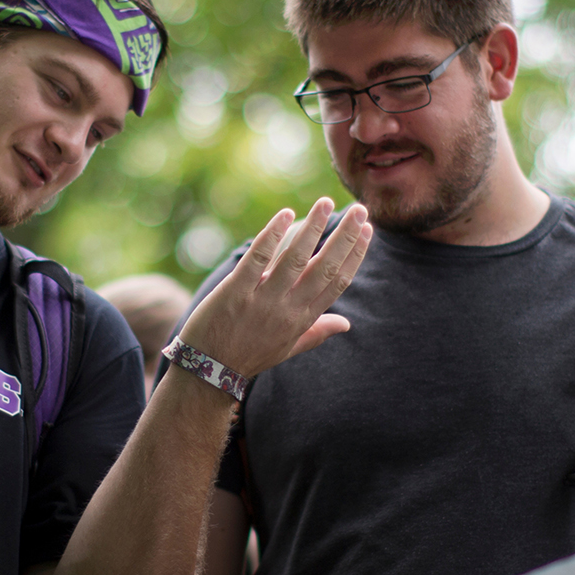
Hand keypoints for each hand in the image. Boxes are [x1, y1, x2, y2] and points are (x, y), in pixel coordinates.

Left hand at [176, 198, 371, 378]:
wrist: (208, 371)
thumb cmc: (249, 356)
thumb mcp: (288, 348)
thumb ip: (317, 331)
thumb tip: (347, 324)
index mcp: (303, 320)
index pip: (338, 283)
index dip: (355, 255)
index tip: (367, 231)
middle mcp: (287, 310)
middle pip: (324, 268)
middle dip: (345, 237)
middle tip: (360, 210)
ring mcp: (262, 301)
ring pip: (295, 259)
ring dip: (313, 228)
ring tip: (326, 203)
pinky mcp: (235, 293)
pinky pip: (257, 261)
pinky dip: (272, 236)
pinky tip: (286, 215)